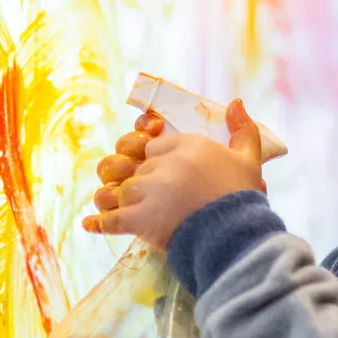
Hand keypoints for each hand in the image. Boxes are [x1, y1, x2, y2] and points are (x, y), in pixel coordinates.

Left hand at [83, 100, 264, 247]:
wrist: (236, 235)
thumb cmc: (242, 198)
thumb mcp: (249, 159)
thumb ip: (243, 129)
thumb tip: (236, 101)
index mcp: (187, 145)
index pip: (154, 146)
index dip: (154, 159)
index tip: (162, 172)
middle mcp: (164, 164)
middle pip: (137, 168)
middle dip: (139, 182)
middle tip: (149, 197)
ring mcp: (149, 191)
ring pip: (120, 190)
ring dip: (118, 200)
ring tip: (120, 207)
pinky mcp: (140, 219)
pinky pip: (110, 219)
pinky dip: (99, 223)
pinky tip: (89, 224)